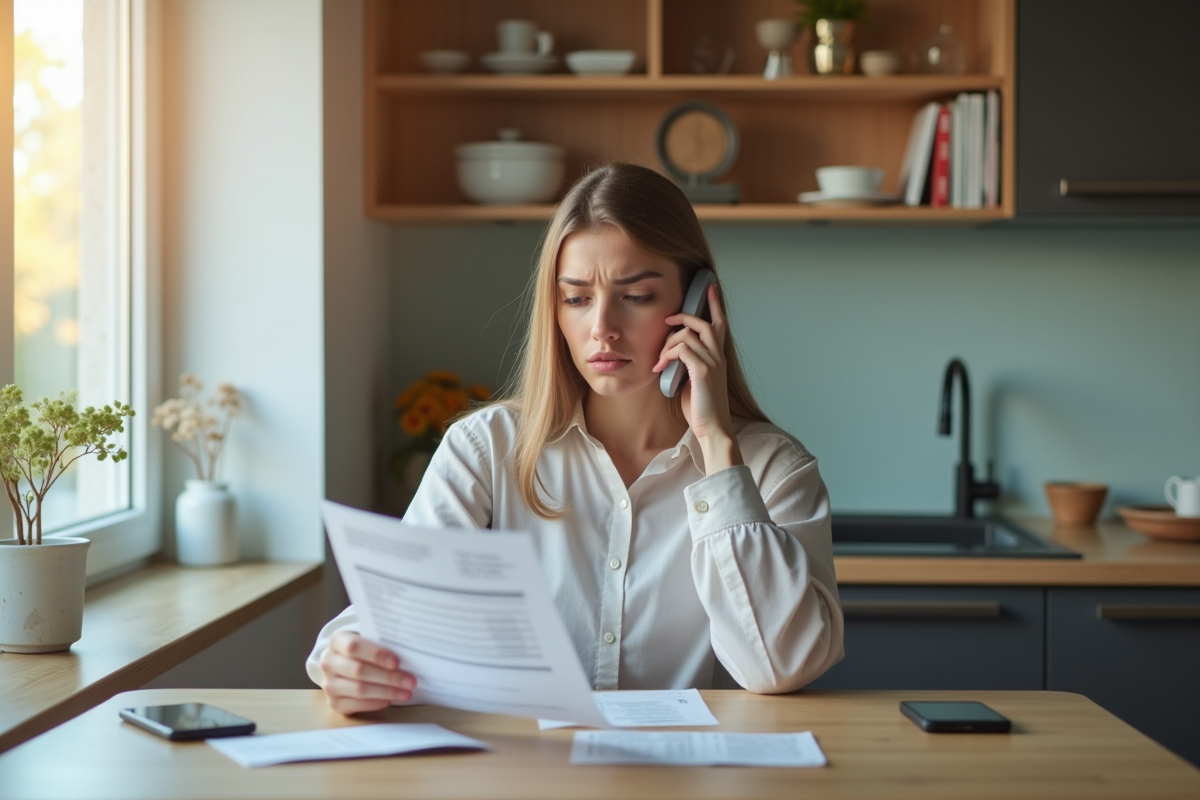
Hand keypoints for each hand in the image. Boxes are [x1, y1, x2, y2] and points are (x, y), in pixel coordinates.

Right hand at [318, 630, 415, 714]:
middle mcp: (328, 662)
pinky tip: (389, 700)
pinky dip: (375, 703)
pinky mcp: (334, 702)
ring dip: (386, 692)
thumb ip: (382, 643)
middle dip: (388, 677)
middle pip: (359, 670)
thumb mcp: (370, 639)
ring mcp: (329, 684)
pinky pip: (356, 705)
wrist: (345, 664)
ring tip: (406, 693)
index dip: (376, 655)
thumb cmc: (364, 650)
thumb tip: (409, 653)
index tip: (396, 662)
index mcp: (337, 640)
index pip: (354, 647)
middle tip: (410, 681)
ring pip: (359, 689)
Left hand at [653, 284, 742, 471]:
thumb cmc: (702, 409)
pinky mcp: (703, 372)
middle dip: (683, 316)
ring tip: (659, 360)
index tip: (710, 287)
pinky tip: (660, 369)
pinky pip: (682, 350)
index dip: (715, 304)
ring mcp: (712, 363)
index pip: (721, 324)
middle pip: (704, 323)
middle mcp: (718, 357)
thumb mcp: (694, 381)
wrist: (713, 429)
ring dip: (668, 343)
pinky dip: (667, 356)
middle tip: (666, 321)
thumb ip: (688, 365)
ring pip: (689, 334)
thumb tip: (672, 355)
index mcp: (718, 358)